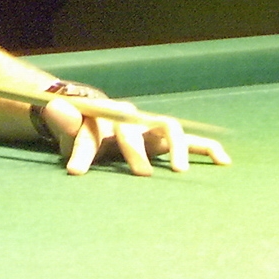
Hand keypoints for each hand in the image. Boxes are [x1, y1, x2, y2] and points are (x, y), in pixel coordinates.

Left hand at [42, 95, 231, 176]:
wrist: (99, 118)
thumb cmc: (83, 130)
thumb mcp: (70, 132)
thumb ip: (64, 122)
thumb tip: (54, 104)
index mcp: (103, 116)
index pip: (93, 131)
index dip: (84, 151)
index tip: (74, 172)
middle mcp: (131, 118)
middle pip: (136, 127)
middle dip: (136, 150)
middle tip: (139, 174)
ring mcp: (151, 128)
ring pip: (170, 129)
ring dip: (176, 148)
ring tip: (179, 171)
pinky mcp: (166, 139)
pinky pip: (193, 140)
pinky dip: (207, 149)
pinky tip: (224, 162)